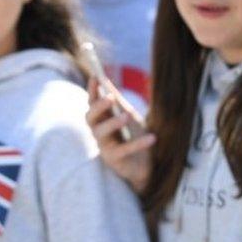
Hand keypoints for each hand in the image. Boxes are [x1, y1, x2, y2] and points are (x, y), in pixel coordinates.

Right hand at [85, 78, 155, 192]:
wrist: (146, 165)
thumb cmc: (134, 137)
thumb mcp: (128, 115)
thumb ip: (117, 101)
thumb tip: (106, 80)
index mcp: (101, 119)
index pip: (92, 103)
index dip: (92, 91)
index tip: (96, 77)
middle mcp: (99, 132)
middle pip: (90, 118)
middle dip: (98, 107)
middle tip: (110, 97)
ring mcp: (104, 147)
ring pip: (101, 133)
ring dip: (113, 123)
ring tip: (126, 115)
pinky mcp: (114, 161)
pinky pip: (123, 150)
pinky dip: (138, 144)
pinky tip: (151, 138)